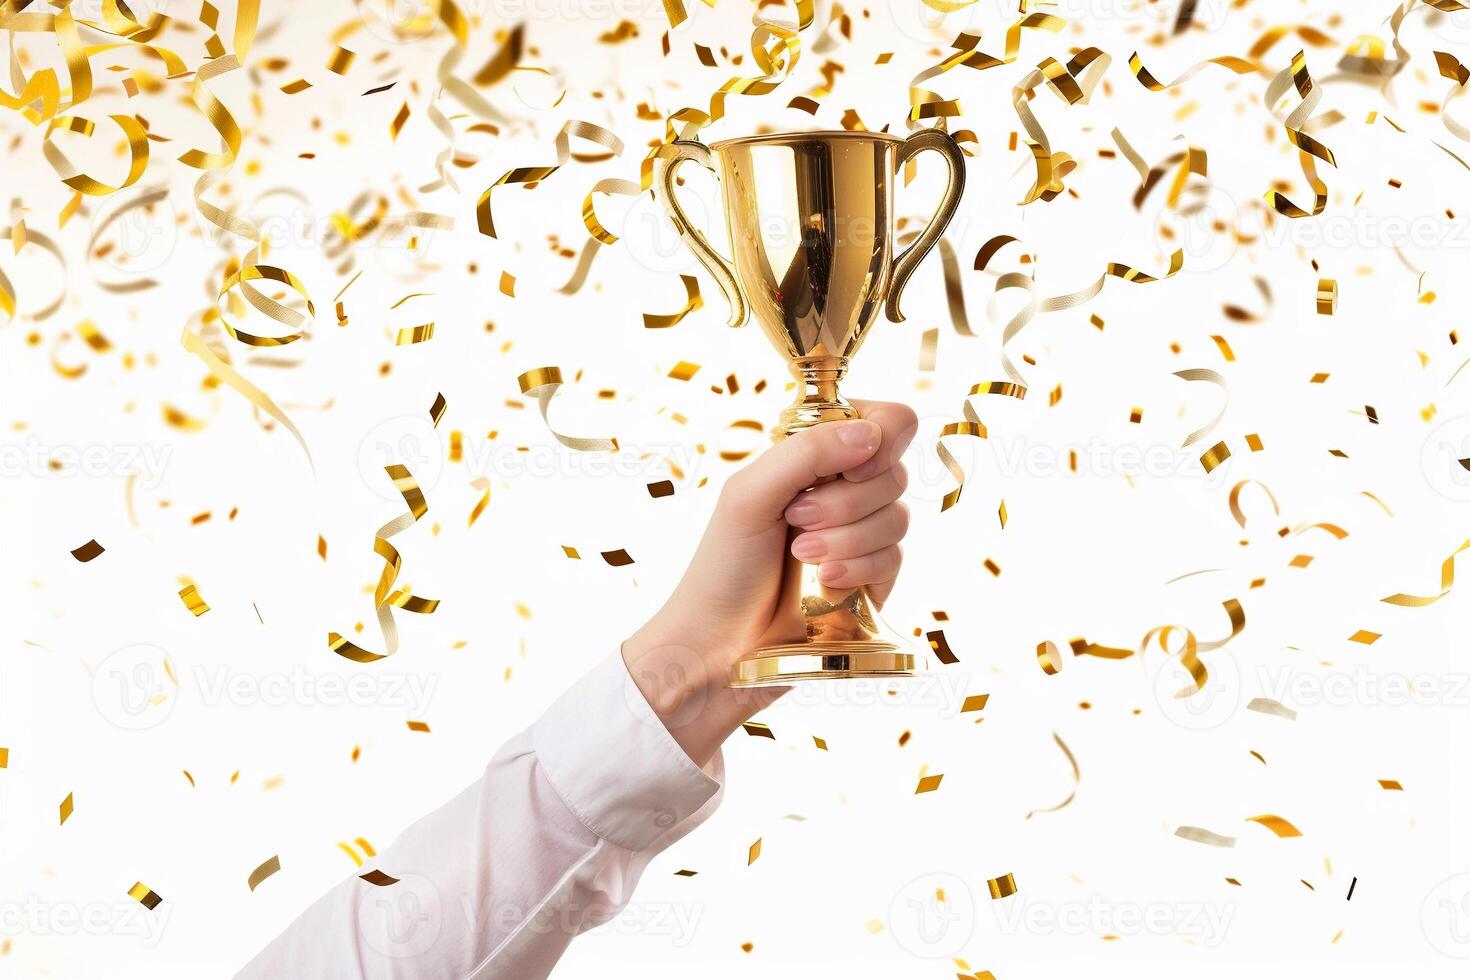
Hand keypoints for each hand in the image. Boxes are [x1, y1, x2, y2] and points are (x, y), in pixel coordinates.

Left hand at [622, 401, 917, 766]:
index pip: (884, 421)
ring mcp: (861, 537)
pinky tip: (824, 582)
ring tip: (802, 557)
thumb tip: (874, 434)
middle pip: (894, 471)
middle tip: (796, 521)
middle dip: (845, 501)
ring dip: (847, 539)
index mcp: (814, 458)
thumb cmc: (722, 567)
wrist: (719, 647)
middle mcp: (843, 491)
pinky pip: (896, 559)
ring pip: (899, 517)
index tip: (851, 465)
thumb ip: (808, 453)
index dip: (881, 436)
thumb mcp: (750, 494)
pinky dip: (859, 568)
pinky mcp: (873, 581)